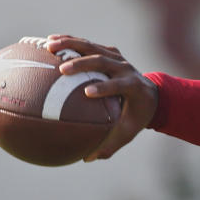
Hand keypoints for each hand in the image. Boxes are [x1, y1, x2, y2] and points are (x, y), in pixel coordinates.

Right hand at [45, 35, 157, 161]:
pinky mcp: (108, 51)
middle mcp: (125, 68)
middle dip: (84, 63)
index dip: (106, 87)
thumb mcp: (128, 132)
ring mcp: (117, 57)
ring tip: (49, 46)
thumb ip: (110, 145)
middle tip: (62, 70)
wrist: (151, 94)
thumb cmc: (136, 116)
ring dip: (72, 45)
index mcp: (134, 86)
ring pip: (94, 47)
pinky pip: (87, 44)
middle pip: (104, 60)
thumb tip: (87, 158)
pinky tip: (48, 41)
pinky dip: (69, 41)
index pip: (121, 85)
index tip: (87, 93)